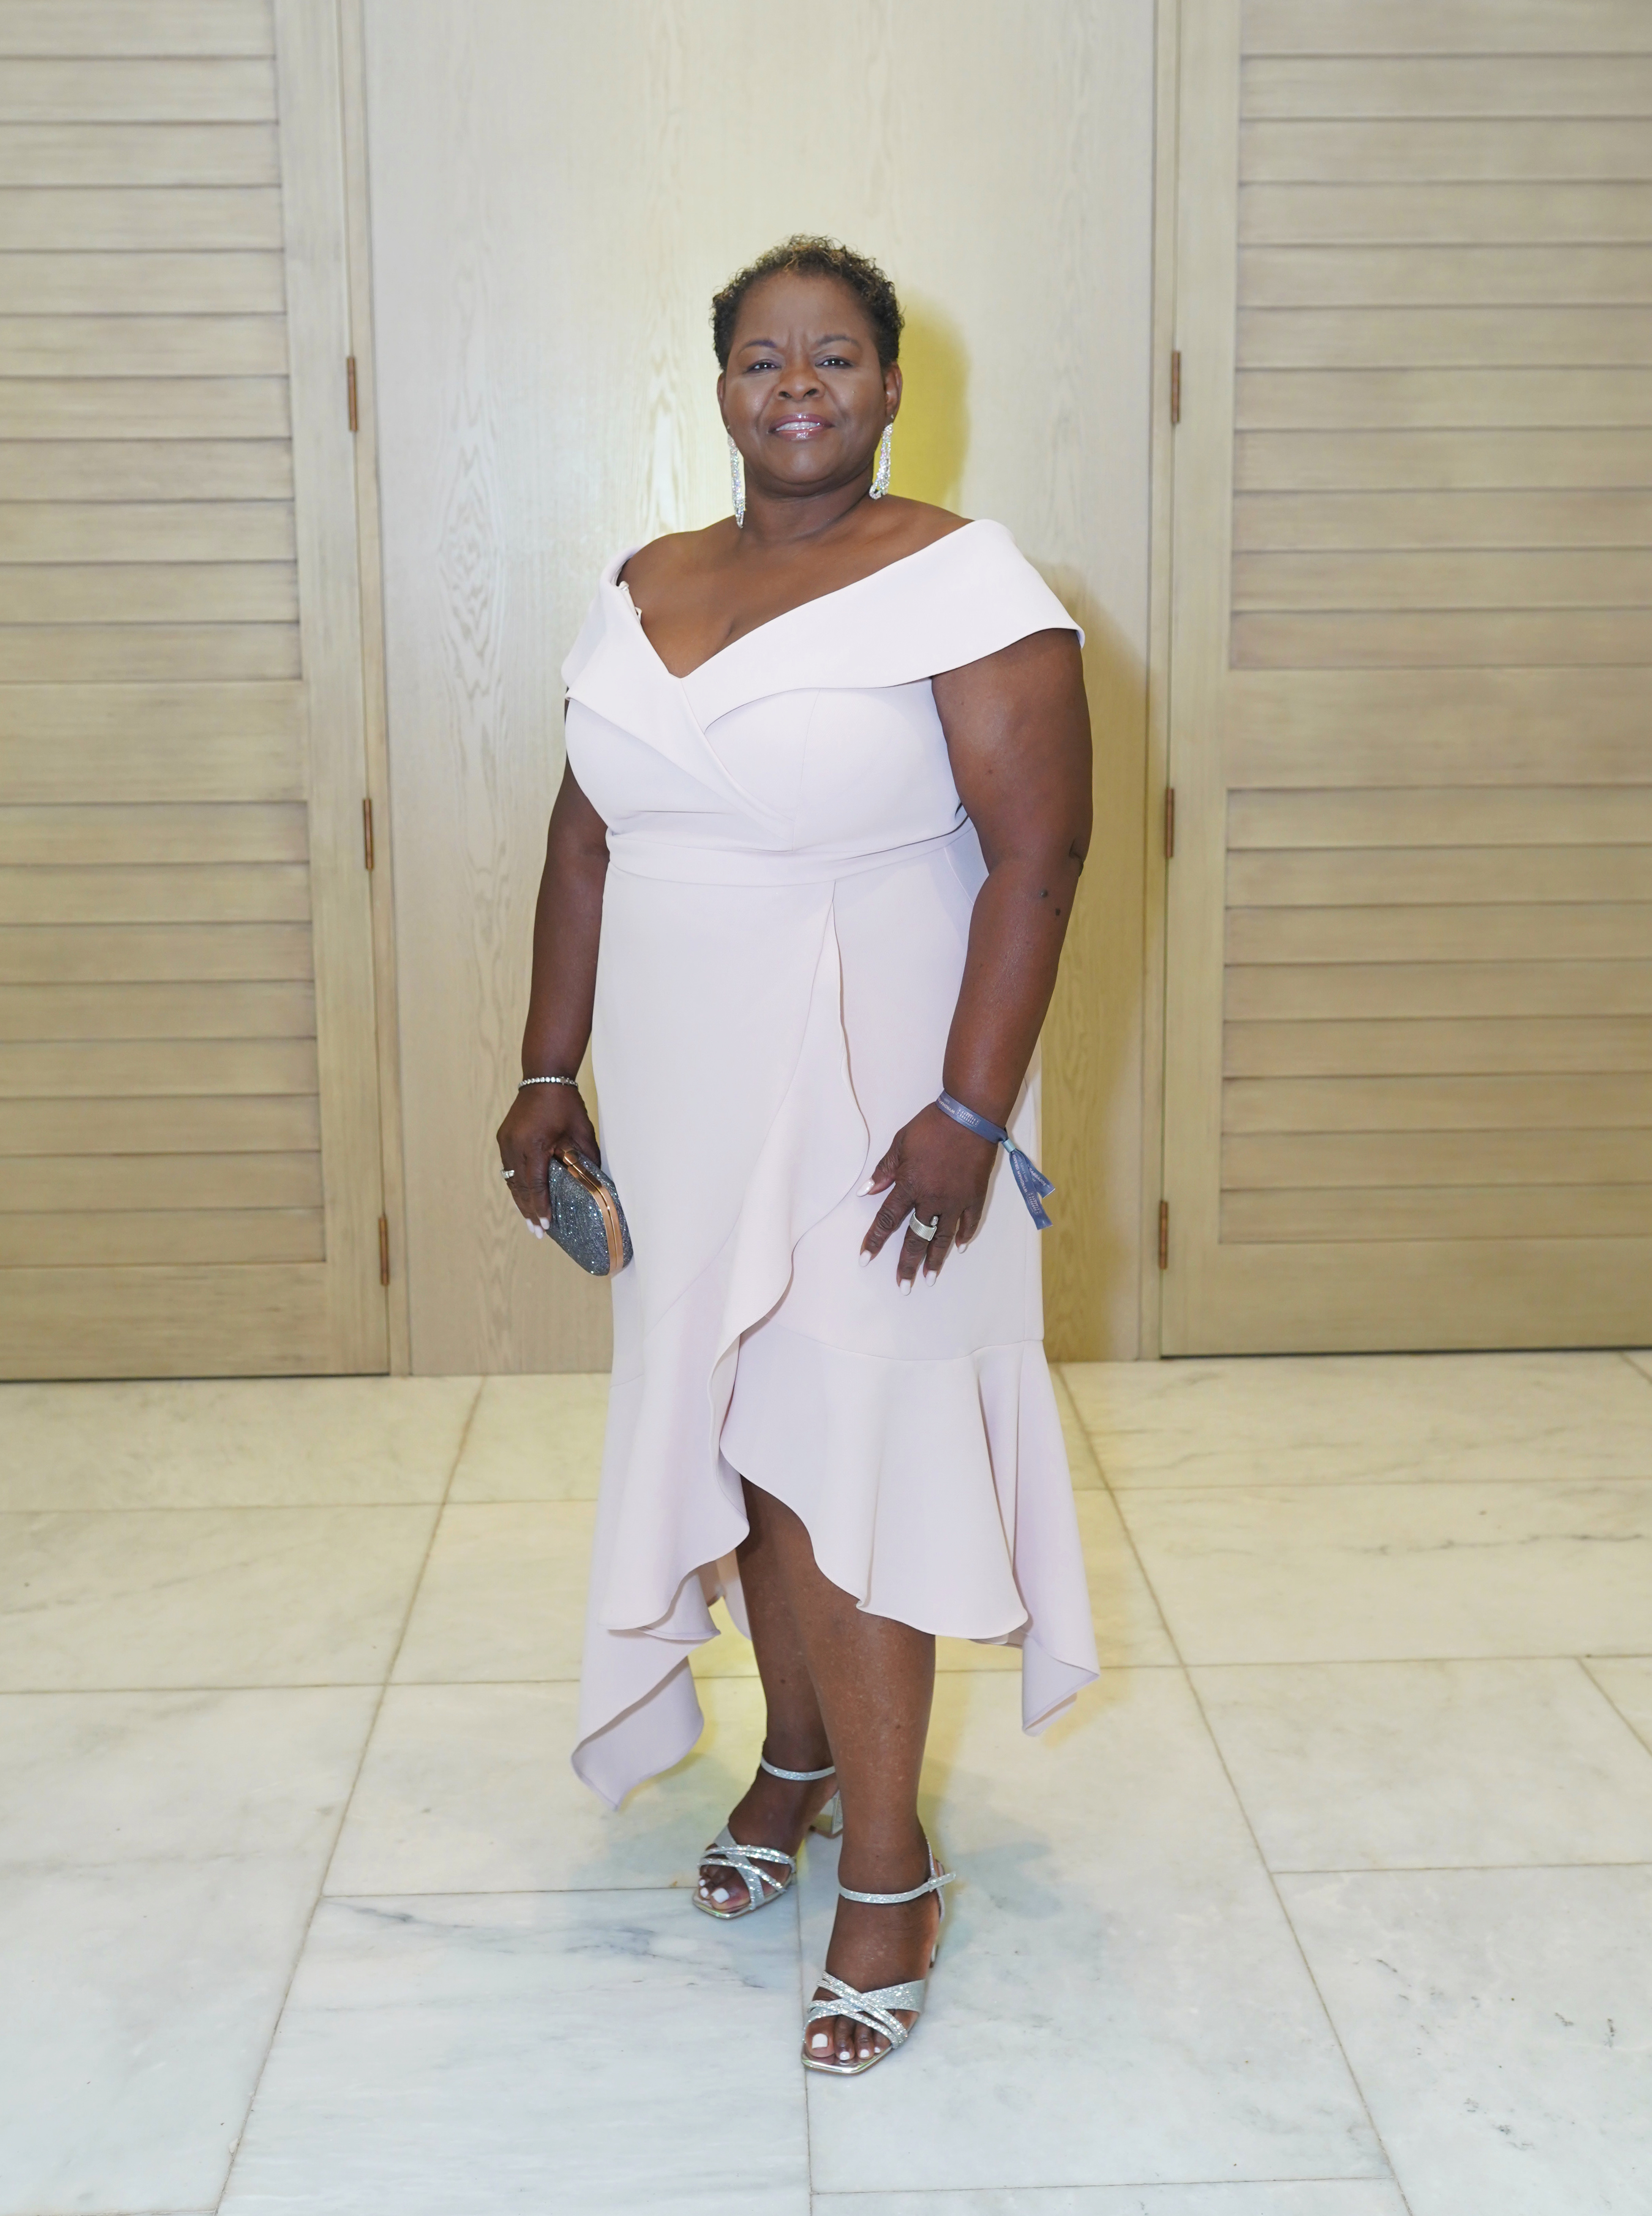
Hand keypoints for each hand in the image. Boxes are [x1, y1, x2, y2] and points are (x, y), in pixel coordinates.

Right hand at [495, 1082, 599, 1237]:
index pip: (535, 1184)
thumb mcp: (581, 1132)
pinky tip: (523, 1197)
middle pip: (519, 1187)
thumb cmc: (566, 1104)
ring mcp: (506, 1141)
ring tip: (530, 1220)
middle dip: (529, 1210)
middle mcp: (515, 1144)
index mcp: (534, 1143)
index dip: (540, 1206)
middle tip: (537, 1231)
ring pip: (511, 1179)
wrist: (544, 1077)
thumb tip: (594, 1183)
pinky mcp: (504, 1138)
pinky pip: (509, 1168)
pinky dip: (516, 1185)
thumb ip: (585, 1158)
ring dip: (520, 1200)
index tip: (545, 1225)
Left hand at [859, 1102, 995, 1288]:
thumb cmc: (932, 1125)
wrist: (970, 1115)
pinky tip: (958, 1249)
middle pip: (916, 1237)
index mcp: (909, 1185)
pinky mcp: (975, 1195)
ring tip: (929, 1280)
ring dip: (935, 1260)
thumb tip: (867, 1191)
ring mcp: (956, 1200)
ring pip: (943, 1237)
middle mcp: (931, 1198)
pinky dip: (964, 1236)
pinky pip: (970, 1222)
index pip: (887, 1220)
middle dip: (907, 1264)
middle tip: (903, 1286)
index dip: (874, 1241)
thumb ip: (884, 1170)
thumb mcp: (900, 1143)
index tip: (865, 1259)